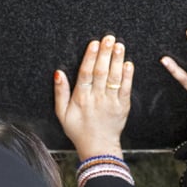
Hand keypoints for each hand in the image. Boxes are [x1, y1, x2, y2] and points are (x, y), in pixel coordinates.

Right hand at [54, 35, 133, 159]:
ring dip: (117, 60)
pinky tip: (128, 63)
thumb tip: (58, 73)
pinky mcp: (123, 106)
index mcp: (81, 98)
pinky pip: (126, 89)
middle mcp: (96, 99)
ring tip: (119, 45)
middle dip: (105, 53)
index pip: (85, 73)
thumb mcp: (62, 114)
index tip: (94, 43)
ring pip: (114, 78)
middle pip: (101, 72)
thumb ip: (60, 92)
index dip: (90, 57)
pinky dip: (128, 76)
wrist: (98, 148)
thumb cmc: (79, 130)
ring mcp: (111, 102)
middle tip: (109, 38)